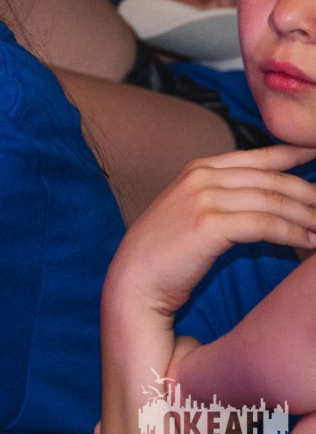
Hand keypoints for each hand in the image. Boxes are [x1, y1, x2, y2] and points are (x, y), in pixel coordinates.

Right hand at [106, 146, 315, 322]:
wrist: (135, 278)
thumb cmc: (167, 251)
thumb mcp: (193, 211)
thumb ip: (224, 197)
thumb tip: (271, 200)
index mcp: (199, 169)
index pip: (259, 157)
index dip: (295, 155)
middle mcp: (201, 176)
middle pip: (272, 178)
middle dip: (311, 194)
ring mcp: (204, 197)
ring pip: (273, 200)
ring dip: (308, 216)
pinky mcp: (209, 224)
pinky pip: (265, 224)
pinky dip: (292, 233)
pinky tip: (308, 243)